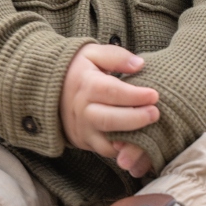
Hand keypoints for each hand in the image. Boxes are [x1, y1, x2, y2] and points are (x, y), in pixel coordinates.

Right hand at [59, 44, 158, 174]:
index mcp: (86, 85)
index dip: (134, 95)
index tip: (154, 95)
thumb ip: (116, 56)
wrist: (50, 88)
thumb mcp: (93, 53)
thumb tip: (139, 65)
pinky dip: (123, 151)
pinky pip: (105, 151)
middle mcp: (81, 110)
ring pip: (107, 142)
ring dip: (130, 140)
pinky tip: (140, 143)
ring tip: (150, 132)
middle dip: (135, 119)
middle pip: (109, 120)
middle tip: (155, 114)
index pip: (111, 92)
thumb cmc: (78, 68)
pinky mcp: (84, 141)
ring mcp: (82, 129)